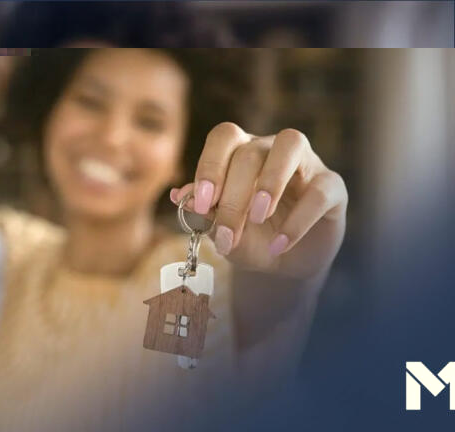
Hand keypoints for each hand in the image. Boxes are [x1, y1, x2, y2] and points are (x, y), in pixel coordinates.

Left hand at [170, 122, 347, 280]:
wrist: (285, 265)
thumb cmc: (250, 239)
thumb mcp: (224, 231)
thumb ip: (206, 213)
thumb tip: (182, 196)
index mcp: (240, 151)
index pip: (223, 137)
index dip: (210, 166)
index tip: (202, 203)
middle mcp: (271, 147)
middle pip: (251, 151)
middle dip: (234, 195)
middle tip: (227, 233)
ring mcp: (306, 162)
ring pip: (290, 145)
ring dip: (270, 181)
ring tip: (258, 217)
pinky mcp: (333, 186)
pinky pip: (319, 192)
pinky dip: (298, 221)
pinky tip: (279, 246)